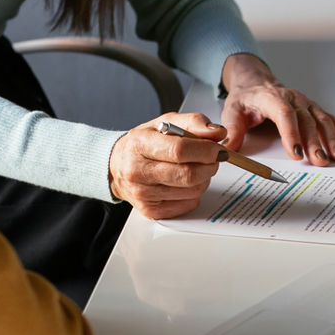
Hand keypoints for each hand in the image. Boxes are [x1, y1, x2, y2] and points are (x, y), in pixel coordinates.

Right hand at [108, 112, 226, 218]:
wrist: (117, 166)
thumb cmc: (143, 144)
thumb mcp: (166, 124)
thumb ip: (193, 123)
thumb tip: (217, 132)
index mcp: (139, 144)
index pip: (179, 151)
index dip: (205, 151)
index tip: (217, 149)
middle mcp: (137, 171)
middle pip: (188, 175)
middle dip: (209, 166)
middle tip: (213, 159)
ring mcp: (143, 194)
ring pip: (192, 191)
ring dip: (204, 179)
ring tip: (196, 168)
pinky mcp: (151, 211)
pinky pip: (188, 204)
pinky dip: (194, 193)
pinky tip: (185, 183)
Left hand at [219, 53, 334, 165]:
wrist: (256, 83)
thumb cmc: (246, 99)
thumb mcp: (232, 111)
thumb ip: (232, 130)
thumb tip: (227, 148)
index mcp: (273, 98)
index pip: (285, 114)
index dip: (291, 133)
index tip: (295, 152)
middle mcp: (294, 99)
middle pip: (307, 120)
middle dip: (316, 142)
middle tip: (320, 161)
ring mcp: (307, 104)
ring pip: (322, 120)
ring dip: (332, 139)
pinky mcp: (314, 110)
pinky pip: (331, 119)